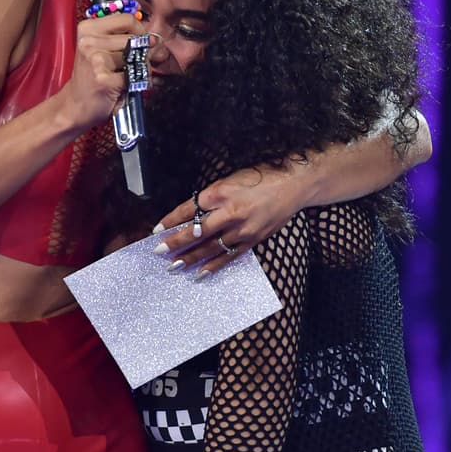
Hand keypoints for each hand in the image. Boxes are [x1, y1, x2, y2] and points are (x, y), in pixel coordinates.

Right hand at [60, 12, 153, 128]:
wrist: (75, 105)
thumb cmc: (91, 77)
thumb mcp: (102, 51)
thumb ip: (125, 39)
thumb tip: (155, 39)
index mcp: (87, 29)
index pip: (127, 19)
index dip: (140, 31)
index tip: (140, 42)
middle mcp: (88, 42)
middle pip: (134, 38)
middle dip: (142, 53)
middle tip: (134, 65)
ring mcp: (94, 60)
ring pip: (135, 57)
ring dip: (140, 69)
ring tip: (129, 76)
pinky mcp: (102, 78)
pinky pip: (133, 75)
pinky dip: (136, 83)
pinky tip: (126, 87)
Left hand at [151, 165, 303, 277]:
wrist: (294, 185)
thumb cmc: (261, 177)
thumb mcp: (230, 179)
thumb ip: (210, 197)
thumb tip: (189, 214)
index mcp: (220, 192)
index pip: (188, 209)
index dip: (170, 220)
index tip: (156, 230)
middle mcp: (229, 212)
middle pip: (195, 232)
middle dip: (175, 243)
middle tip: (159, 252)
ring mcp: (242, 229)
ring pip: (210, 248)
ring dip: (190, 258)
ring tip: (173, 266)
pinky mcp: (253, 240)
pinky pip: (228, 256)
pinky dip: (213, 266)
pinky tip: (199, 273)